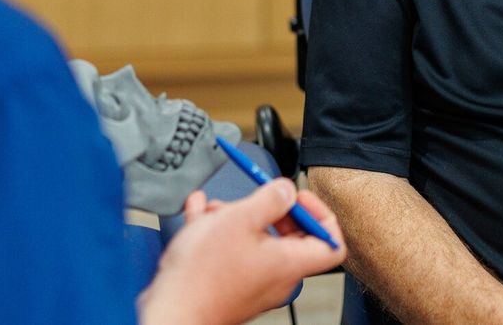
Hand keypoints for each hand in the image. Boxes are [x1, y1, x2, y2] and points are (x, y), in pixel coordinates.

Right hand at [138, 178, 346, 324]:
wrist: (171, 311)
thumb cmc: (203, 276)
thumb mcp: (240, 219)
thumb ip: (270, 199)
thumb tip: (288, 190)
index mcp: (290, 264)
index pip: (331, 243)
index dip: (320, 214)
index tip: (298, 197)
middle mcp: (277, 277)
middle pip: (291, 237)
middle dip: (270, 209)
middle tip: (256, 196)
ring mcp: (254, 283)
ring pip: (256, 240)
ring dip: (237, 216)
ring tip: (214, 206)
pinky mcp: (231, 285)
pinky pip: (234, 252)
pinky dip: (220, 231)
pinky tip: (200, 214)